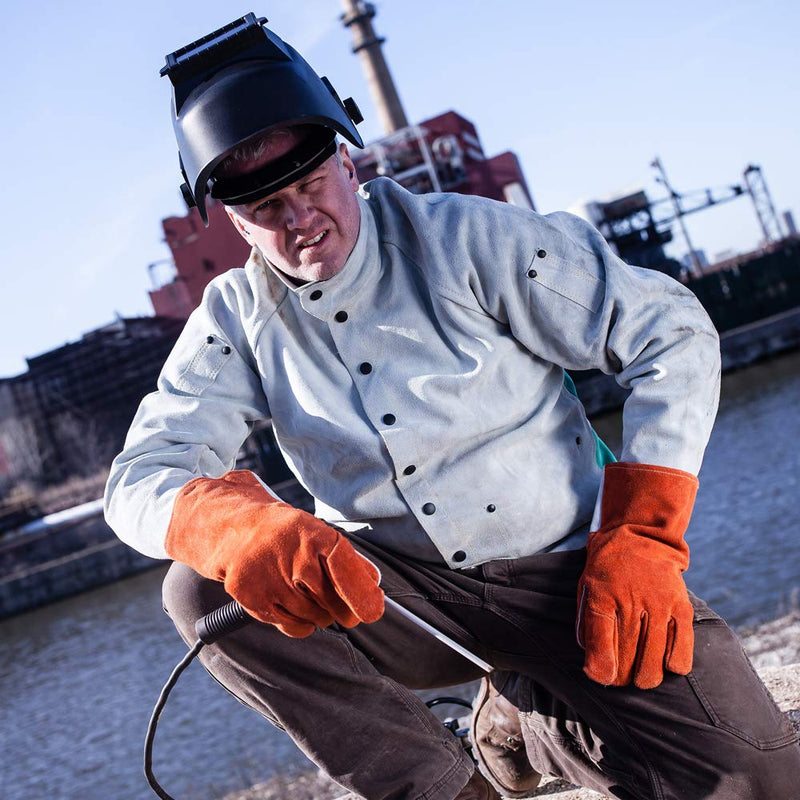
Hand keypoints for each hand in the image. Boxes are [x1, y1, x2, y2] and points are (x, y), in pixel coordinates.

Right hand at [165, 470, 384, 636]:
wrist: (232, 530)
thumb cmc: (283, 533)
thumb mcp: (317, 533)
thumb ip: (347, 559)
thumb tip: (373, 583)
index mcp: (312, 534)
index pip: (344, 565)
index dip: (362, 592)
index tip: (373, 610)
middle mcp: (292, 556)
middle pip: (333, 600)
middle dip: (346, 609)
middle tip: (348, 608)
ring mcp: (271, 580)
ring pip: (316, 617)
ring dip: (323, 614)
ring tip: (312, 596)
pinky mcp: (254, 600)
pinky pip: (294, 626)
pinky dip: (302, 623)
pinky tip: (297, 606)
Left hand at [577, 463, 697, 688]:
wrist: (639, 535)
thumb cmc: (607, 568)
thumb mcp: (587, 589)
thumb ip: (588, 626)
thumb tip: (594, 667)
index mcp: (601, 595)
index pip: (601, 643)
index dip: (601, 669)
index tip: (603, 678)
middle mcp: (630, 600)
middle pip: (627, 656)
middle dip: (622, 677)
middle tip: (620, 681)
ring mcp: (659, 604)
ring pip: (654, 659)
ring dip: (646, 677)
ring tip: (640, 678)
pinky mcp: (681, 606)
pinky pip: (682, 648)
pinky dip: (674, 664)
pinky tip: (666, 664)